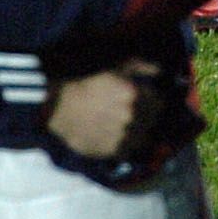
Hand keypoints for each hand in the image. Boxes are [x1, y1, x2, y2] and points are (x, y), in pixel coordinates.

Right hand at [45, 60, 168, 160]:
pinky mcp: (110, 152)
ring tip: (119, 126)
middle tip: (128, 113)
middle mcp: (131, 117)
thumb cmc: (86, 81)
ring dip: (135, 133)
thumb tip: (160, 71)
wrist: (57, 106)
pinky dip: (122, 145)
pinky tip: (110, 136)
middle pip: (151, 122)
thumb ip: (141, 66)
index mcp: (134, 96)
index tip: (143, 101)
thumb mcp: (114, 66)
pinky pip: (126, 151)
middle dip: (144, 117)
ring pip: (140, 138)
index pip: (158, 104)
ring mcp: (121, 136)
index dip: (151, 101)